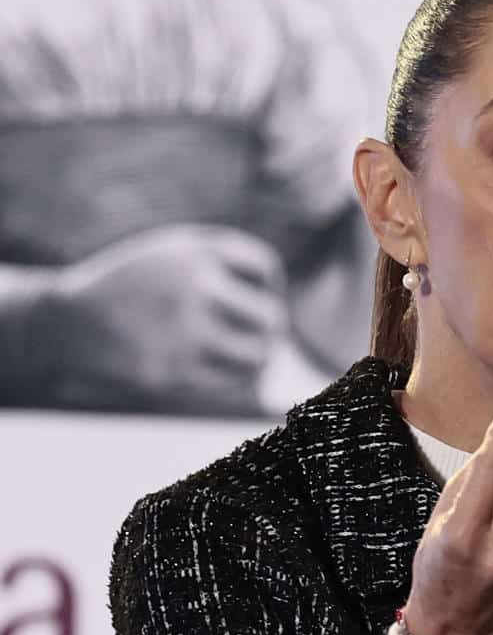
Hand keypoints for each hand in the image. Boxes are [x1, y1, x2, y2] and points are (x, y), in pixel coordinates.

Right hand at [47, 225, 287, 412]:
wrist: (69, 323)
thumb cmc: (134, 288)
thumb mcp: (173, 253)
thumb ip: (224, 264)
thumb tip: (281, 309)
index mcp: (194, 250)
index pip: (264, 268)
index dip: (268, 287)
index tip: (255, 298)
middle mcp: (192, 285)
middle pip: (269, 317)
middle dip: (269, 331)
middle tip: (261, 339)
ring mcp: (182, 330)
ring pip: (257, 356)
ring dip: (259, 361)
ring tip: (251, 360)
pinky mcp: (171, 372)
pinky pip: (232, 385)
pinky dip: (239, 383)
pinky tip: (231, 377)